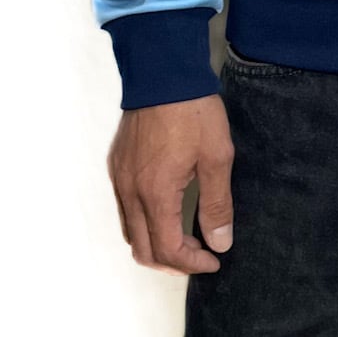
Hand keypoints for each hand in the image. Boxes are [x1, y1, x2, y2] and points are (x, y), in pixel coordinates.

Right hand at [107, 96, 235, 275]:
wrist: (163, 72)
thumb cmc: (193, 112)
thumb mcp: (217, 157)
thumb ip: (216, 204)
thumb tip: (220, 242)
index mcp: (155, 193)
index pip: (167, 249)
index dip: (192, 264)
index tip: (214, 260)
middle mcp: (130, 191)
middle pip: (142, 250)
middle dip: (172, 263)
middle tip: (199, 257)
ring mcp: (119, 178)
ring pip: (129, 232)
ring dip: (155, 245)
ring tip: (185, 240)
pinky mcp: (117, 165)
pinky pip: (124, 209)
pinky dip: (143, 223)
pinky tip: (166, 212)